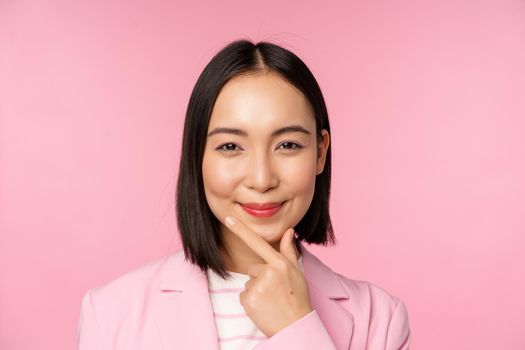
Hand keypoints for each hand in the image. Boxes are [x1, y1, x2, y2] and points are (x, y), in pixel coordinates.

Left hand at [224, 216, 313, 337]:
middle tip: (275, 291)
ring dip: (256, 291)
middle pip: (253, 268)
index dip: (241, 229)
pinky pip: (244, 295)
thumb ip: (288, 251)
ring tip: (271, 300)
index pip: (257, 242)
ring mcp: (257, 286)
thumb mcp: (296, 272)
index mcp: (279, 263)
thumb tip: (288, 231)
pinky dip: (251, 302)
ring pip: (248, 283)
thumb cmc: (298, 297)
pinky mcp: (249, 300)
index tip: (228, 218)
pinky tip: (264, 307)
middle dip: (260, 278)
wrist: (295, 326)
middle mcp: (268, 272)